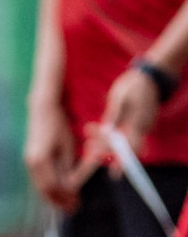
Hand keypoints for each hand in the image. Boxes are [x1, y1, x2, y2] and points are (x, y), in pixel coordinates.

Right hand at [23, 98, 80, 211]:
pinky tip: (58, 191)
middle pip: (43, 190)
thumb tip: (69, 187)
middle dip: (58, 201)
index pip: (51, 186)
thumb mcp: (67, 146)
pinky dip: (48, 188)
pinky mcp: (30, 160)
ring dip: (53, 196)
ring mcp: (28, 162)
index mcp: (40, 160)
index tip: (75, 203)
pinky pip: (39, 179)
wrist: (42, 111)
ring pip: (40, 186)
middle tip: (72, 208)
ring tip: (66, 202)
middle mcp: (31, 163)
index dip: (64, 197)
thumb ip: (66, 168)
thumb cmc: (58, 126)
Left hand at [77, 66, 163, 180]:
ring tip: (88, 144)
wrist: (149, 76)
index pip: (126, 146)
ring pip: (122, 143)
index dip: (113, 156)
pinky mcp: (136, 125)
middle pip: (123, 148)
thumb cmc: (133, 84)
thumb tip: (106, 131)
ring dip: (105, 145)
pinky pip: (124, 137)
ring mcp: (140, 127)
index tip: (99, 161)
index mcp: (138, 124)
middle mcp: (141, 129)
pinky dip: (111, 139)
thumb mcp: (121, 97)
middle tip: (87, 149)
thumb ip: (114, 114)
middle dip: (104, 150)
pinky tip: (96, 138)